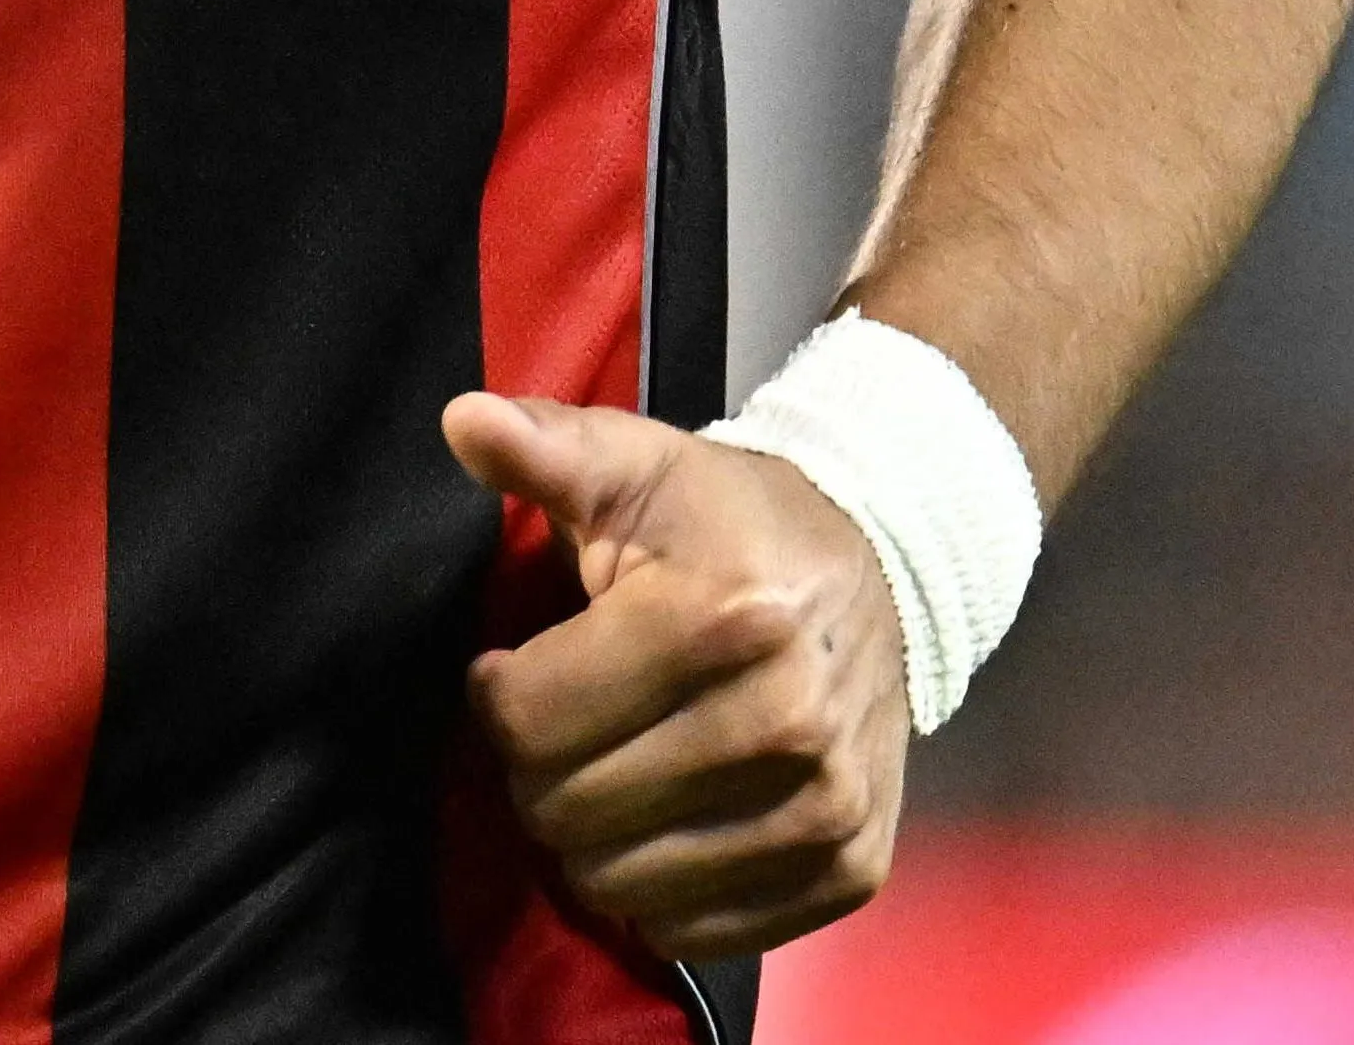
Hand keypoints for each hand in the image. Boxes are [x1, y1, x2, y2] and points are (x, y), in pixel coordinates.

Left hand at [446, 388, 908, 960]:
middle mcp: (786, 721)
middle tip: (565, 727)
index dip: (498, 696)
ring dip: (592, 841)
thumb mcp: (638, 466)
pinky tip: (669, 822)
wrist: (889, 569)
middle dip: (538, 773)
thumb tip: (464, 421)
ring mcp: (827, 806)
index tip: (517, 668)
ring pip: (623, 889)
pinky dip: (662, 894)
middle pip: (567, 813)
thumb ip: (546, 448)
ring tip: (612, 772)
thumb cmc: (733, 522)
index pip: (530, 721)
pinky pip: (698, 933)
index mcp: (724, 615)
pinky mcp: (851, 868)